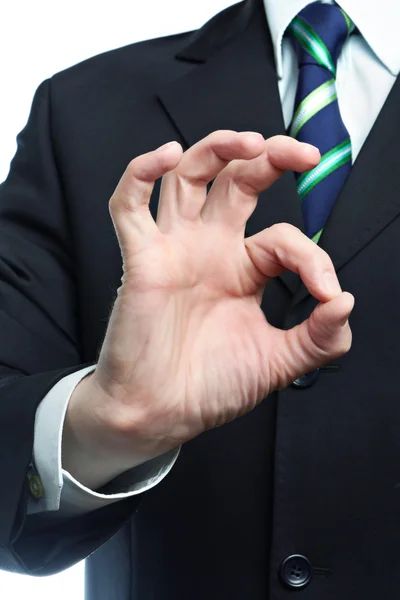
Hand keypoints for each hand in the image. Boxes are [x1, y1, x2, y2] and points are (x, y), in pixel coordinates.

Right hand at [64, 131, 353, 483]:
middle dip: (269, 157)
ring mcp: (175, 249)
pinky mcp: (141, 259)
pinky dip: (141, 175)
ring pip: (189, 176)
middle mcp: (211, 250)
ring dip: (216, 148)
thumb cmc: (211, 386)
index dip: (314, 258)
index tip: (328, 297)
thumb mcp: (278, 362)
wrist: (162, 414)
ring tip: (248, 142)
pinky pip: (130, 206)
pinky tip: (165, 156)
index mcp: (244, 270)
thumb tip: (345, 302)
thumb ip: (318, 337)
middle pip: (236, 180)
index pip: (284, 238)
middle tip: (300, 153)